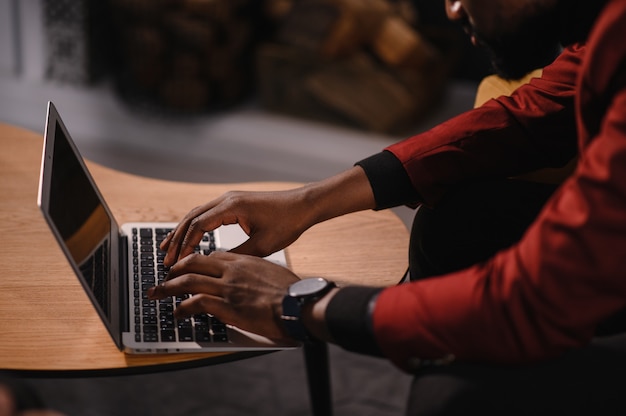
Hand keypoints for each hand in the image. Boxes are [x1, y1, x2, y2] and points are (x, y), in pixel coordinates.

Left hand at [147, 251, 299, 340]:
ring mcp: (227, 287)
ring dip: (167, 287)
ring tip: (156, 294)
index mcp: (244, 260)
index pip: (212, 256)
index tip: (188, 268)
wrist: (299, 303)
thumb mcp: (272, 274)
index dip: (195, 261)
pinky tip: (177, 313)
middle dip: (174, 269)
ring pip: (187, 281)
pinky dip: (181, 308)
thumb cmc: (292, 292)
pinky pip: (194, 303)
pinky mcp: (226, 305)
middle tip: (163, 277)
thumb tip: (253, 280)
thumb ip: (256, 273)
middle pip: (193, 262)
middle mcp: (232, 270)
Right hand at [161, 189, 312, 266]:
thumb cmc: (287, 223)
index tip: (176, 262)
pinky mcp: (235, 204)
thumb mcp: (262, 245)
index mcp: (232, 207)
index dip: (184, 245)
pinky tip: (191, 239)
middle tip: (165, 258)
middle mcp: (227, 200)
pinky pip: (208, 215)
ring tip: (168, 249)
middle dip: (177, 239)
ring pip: (197, 215)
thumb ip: (236, 255)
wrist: (303, 206)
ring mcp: (230, 200)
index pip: (198, 226)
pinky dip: (196, 228)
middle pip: (192, 218)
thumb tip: (214, 267)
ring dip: (183, 232)